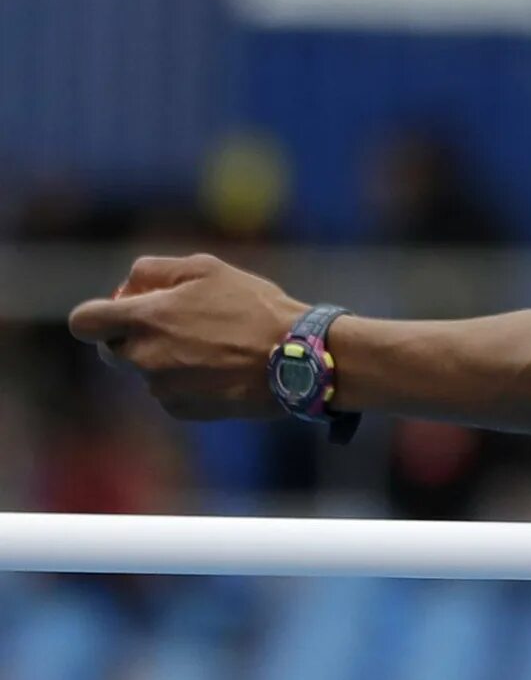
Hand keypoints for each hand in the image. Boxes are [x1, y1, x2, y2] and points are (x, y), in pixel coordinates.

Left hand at [66, 254, 306, 421]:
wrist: (297, 359)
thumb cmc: (254, 308)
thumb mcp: (206, 268)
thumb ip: (155, 271)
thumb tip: (130, 286)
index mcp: (144, 318)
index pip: (84, 322)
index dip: (96, 317)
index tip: (119, 314)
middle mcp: (144, 356)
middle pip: (112, 351)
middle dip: (133, 339)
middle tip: (173, 330)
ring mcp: (163, 387)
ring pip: (146, 372)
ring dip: (164, 362)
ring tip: (209, 351)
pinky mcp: (184, 410)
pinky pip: (170, 394)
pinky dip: (186, 384)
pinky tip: (218, 372)